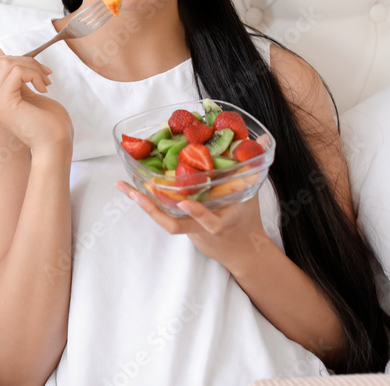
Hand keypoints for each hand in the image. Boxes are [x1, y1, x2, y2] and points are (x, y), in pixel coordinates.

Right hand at [0, 54, 73, 152]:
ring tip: (45, 81)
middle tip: (44, 74)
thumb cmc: (48, 122)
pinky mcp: (4, 103)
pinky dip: (34, 74)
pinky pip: (16, 71)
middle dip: (24, 61)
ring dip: (31, 66)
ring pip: (6, 63)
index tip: (22, 67)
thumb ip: (12, 80)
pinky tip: (43, 88)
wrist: (57, 144)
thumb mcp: (25, 94)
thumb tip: (3, 58)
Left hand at [114, 181, 270, 275]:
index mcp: (221, 222)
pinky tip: (131, 187)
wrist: (243, 252)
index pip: (209, 222)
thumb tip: (267, 137)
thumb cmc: (247, 219)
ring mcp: (188, 229)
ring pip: (163, 220)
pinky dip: (147, 201)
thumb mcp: (253, 194)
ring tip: (123, 186)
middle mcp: (200, 228)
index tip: (185, 203)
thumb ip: (254, 166)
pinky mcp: (181, 226)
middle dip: (152, 209)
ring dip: (142, 203)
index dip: (197, 213)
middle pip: (173, 225)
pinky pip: (162, 215)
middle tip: (134, 191)